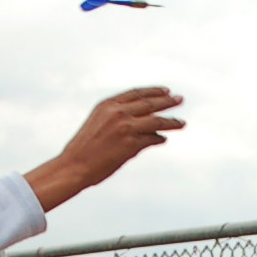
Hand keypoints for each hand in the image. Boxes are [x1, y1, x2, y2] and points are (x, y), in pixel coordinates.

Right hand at [23, 88, 184, 208]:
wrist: (74, 166)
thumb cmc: (84, 148)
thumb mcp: (98, 123)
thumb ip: (117, 118)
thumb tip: (136, 122)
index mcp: (107, 105)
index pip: (136, 93)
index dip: (153, 91)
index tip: (165, 91)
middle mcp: (118, 113)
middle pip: (150, 103)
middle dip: (167, 101)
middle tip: (180, 99)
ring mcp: (126, 127)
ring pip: (156, 120)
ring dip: (171, 121)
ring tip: (182, 123)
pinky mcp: (131, 144)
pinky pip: (152, 139)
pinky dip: (159, 139)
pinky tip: (163, 139)